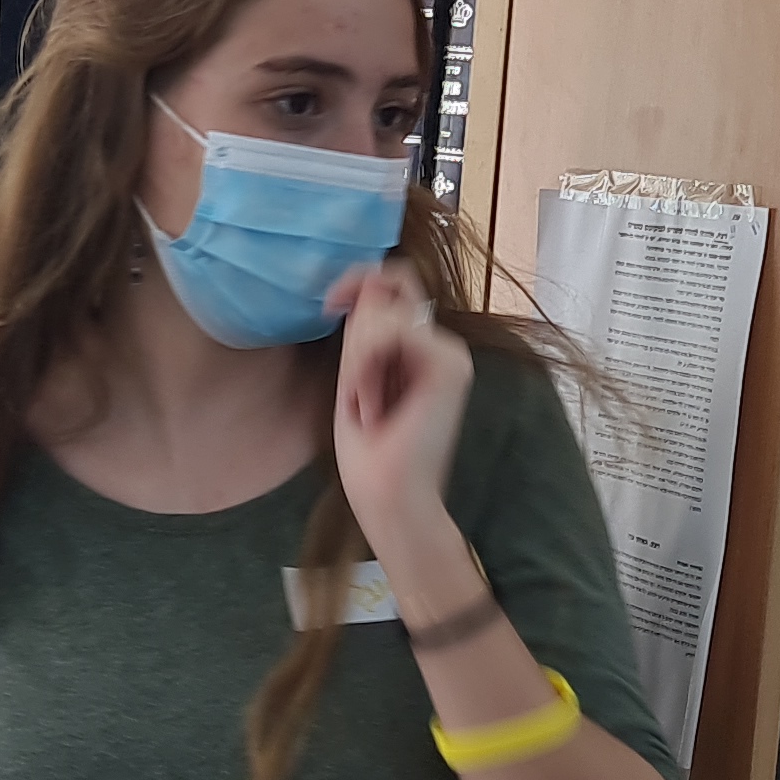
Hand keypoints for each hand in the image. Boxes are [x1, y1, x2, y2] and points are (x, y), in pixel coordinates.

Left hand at [330, 259, 471, 554]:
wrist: (390, 500)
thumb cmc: (371, 455)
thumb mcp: (356, 377)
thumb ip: (364, 333)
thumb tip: (364, 285)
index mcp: (421, 346)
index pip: (393, 282)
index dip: (358, 280)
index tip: (329, 305)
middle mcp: (441, 344)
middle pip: (389, 285)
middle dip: (355, 331)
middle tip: (357, 388)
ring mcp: (450, 353)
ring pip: (382, 312)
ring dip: (358, 361)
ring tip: (368, 404)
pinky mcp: (450, 365)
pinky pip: (389, 331)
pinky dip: (366, 367)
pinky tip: (373, 402)